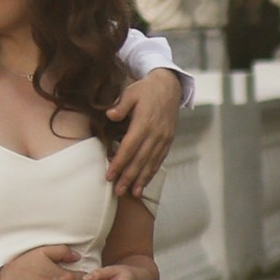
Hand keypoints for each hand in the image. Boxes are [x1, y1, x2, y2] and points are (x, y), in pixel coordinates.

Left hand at [107, 63, 183, 199]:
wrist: (169, 87)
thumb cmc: (146, 89)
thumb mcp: (131, 92)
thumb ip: (121, 105)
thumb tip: (110, 115)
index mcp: (144, 122)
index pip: (129, 147)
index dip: (119, 163)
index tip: (109, 175)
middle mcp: (155, 133)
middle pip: (140, 159)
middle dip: (128, 177)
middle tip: (118, 191)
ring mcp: (163, 138)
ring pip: (151, 163)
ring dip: (141, 179)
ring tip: (132, 193)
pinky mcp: (168, 141)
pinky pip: (159, 160)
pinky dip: (152, 172)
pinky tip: (145, 182)